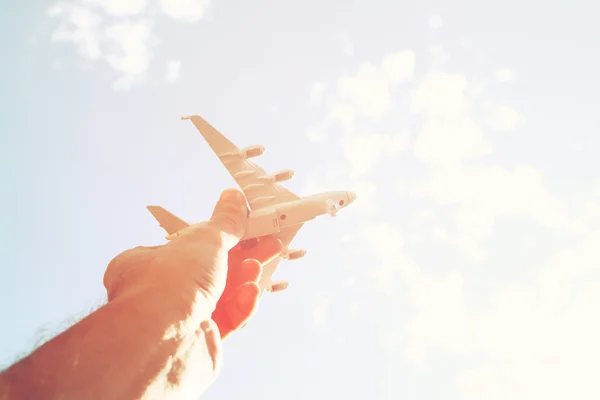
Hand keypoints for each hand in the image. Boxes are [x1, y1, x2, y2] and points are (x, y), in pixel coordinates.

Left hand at [103, 188, 281, 338]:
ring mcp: (182, 319)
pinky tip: (252, 292)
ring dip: (244, 278)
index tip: (245, 227)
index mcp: (148, 263)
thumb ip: (225, 222)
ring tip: (260, 265)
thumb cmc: (170, 283)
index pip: (188, 246)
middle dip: (243, 255)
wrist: (163, 345)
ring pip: (223, 294)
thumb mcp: (204, 241)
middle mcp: (162, 292)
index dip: (219, 236)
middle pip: (211, 269)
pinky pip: (228, 319)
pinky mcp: (202, 341)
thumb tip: (233, 197)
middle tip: (269, 244)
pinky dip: (242, 304)